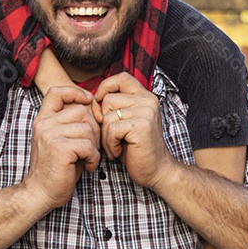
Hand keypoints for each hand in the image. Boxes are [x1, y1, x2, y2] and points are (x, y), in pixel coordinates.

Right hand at [23, 86, 100, 211]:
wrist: (40, 193)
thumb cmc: (56, 168)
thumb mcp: (60, 139)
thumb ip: (71, 122)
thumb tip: (94, 107)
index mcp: (43, 119)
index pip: (57, 91)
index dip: (76, 92)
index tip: (88, 103)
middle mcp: (44, 124)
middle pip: (81, 111)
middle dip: (94, 128)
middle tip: (92, 146)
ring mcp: (50, 135)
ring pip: (87, 128)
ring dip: (94, 145)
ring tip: (88, 157)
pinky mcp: (60, 149)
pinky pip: (88, 146)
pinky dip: (94, 158)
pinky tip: (88, 166)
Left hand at [94, 73, 175, 188]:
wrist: (155, 171)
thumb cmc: (135, 149)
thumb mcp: (124, 123)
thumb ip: (114, 108)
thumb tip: (92, 99)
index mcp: (145, 97)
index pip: (122, 77)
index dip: (107, 86)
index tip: (100, 102)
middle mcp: (148, 101)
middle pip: (109, 100)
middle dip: (104, 122)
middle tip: (112, 138)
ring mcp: (146, 112)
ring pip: (108, 116)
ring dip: (106, 136)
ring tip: (115, 146)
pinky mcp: (141, 125)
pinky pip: (111, 129)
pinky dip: (110, 144)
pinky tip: (118, 152)